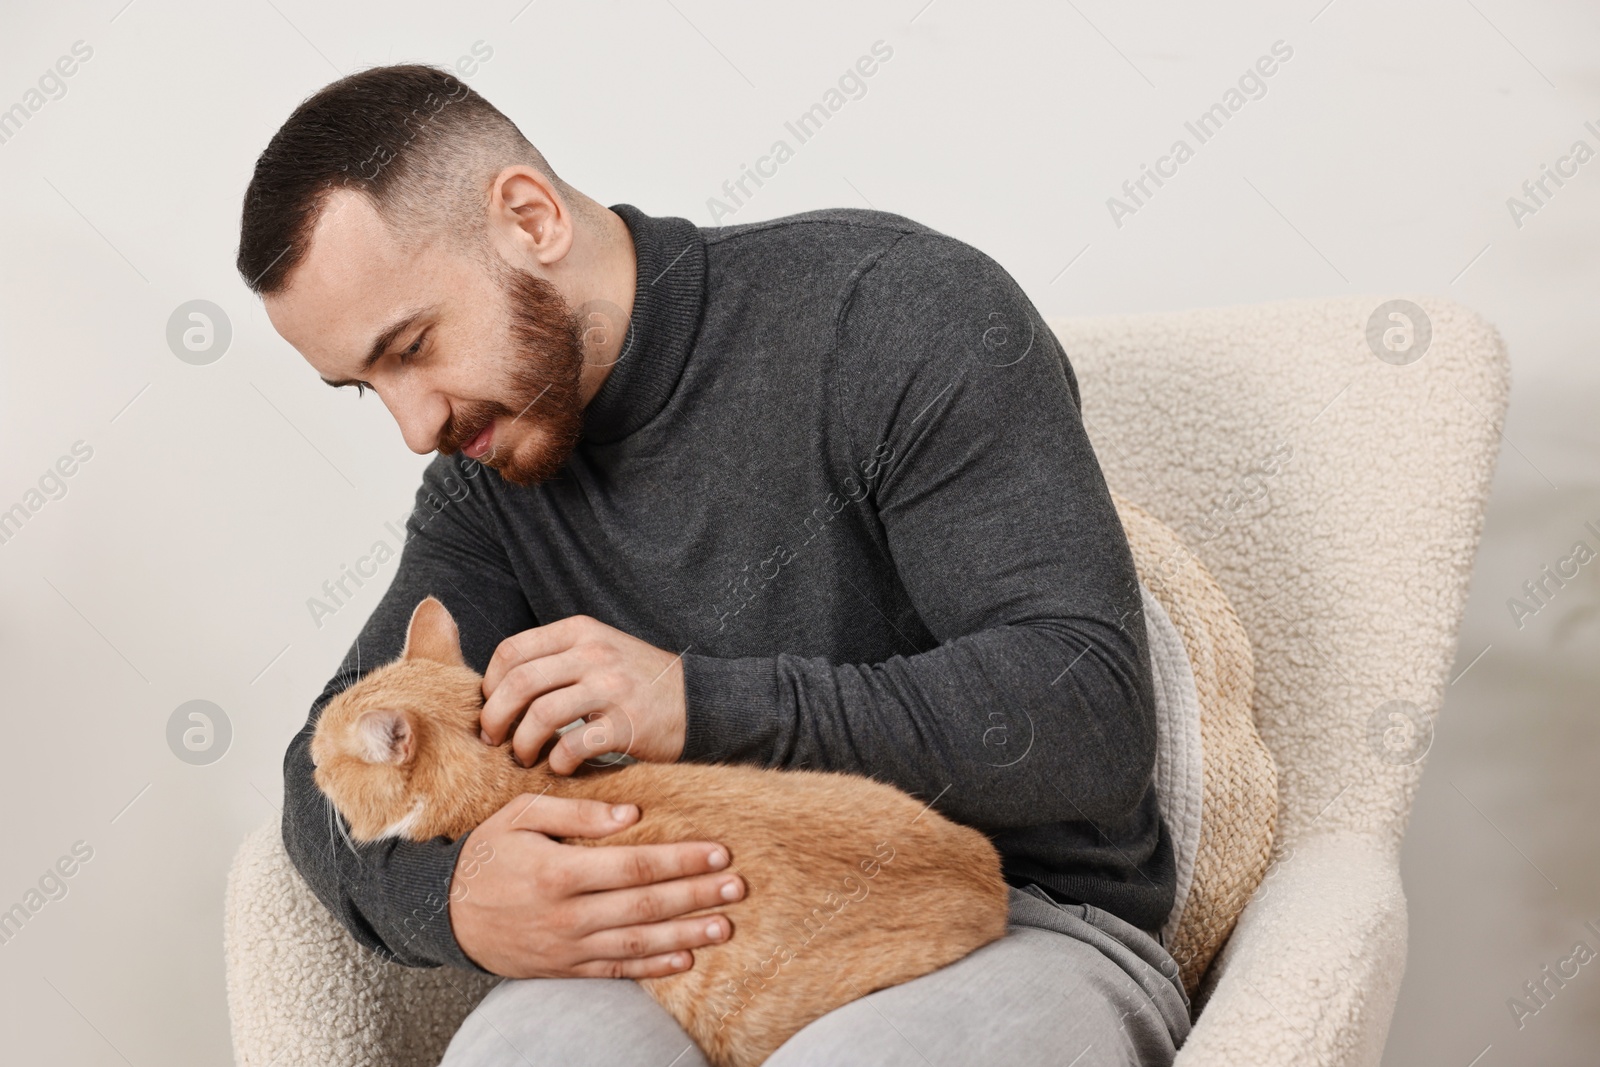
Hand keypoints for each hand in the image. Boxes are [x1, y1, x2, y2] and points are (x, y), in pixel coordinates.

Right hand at [448, 792, 744, 978]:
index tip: (719, 851)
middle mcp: (568, 914)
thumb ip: (576, 813)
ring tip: (725, 925)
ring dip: (687, 934)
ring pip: (638, 941)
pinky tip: (685, 958)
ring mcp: (568, 947)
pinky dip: (653, 966)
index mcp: (559, 872)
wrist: (443, 913)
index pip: (635, 866)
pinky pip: (616, 969)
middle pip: (646, 905)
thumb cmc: (487, 854)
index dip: (682, 860)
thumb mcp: (521, 816)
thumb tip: (630, 815)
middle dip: (697, 895)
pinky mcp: (565, 968)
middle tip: (738, 886)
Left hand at [480, 614, 687, 773]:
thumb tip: (500, 686)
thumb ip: (557, 658)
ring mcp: (612, 687)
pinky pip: (573, 746)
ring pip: (541, 715)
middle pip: (519, 682)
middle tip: (495, 739)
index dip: (491, 682)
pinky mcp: (627, 724)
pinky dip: (558, 762)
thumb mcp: (599, 649)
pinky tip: (561, 766)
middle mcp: (594, 653)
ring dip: (522, 743)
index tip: (492, 705)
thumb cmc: (639, 682)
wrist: (700, 701)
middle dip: (495, 717)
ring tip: (524, 756)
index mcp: (580, 631)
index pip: (512, 650)